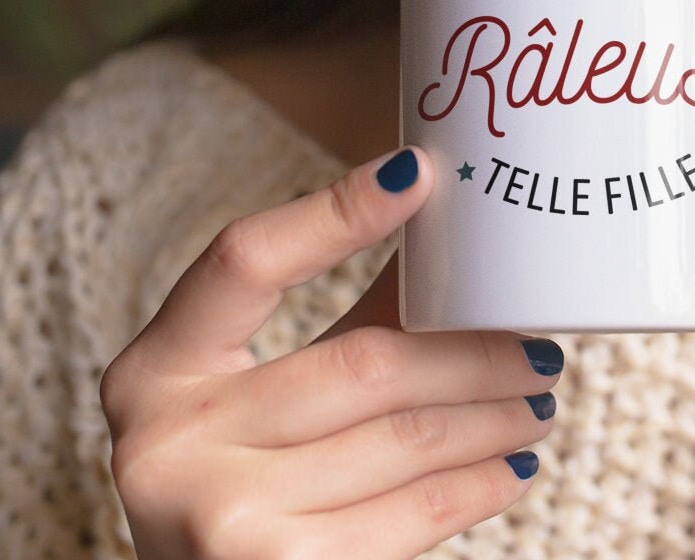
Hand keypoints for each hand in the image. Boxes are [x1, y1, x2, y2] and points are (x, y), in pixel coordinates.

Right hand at [100, 147, 560, 558]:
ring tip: (538, 398)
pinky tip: (510, 466)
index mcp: (156, 369)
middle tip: (536, 342)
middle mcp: (171, 443)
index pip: (246, 259)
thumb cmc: (234, 480)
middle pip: (364, 362)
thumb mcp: (248, 396)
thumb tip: (448, 235)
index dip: (334, 212)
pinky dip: (475, 485)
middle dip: (473, 351)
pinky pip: (411, 516)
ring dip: (492, 414)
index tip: (421, 175)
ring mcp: (222, 519)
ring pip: (405, 437)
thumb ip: (343, 319)